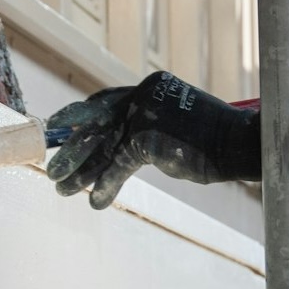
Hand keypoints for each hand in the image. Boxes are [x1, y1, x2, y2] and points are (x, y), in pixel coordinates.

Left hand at [46, 71, 260, 208]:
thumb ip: (148, 123)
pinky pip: (117, 167)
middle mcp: (142, 96)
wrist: (238, 143)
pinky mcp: (146, 141)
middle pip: (94, 121)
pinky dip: (105, 185)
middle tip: (50, 162)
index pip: (103, 101)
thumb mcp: (175, 120)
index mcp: (149, 87)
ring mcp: (143, 117)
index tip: (61, 131)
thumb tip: (120, 144)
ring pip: (100, 146)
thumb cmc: (213, 138)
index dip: (79, 118)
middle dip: (69, 144)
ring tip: (61, 187)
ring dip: (79, 170)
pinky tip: (95, 201)